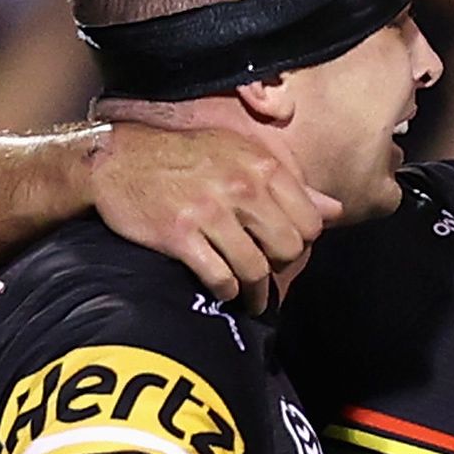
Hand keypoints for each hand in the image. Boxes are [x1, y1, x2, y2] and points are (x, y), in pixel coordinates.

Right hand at [89, 119, 342, 311]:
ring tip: (250, 297)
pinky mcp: (180, 234)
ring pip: (256, 269)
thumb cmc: (185, 158)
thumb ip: (290, 185)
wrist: (118, 158)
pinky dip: (225, 291)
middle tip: (266, 272)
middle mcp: (241, 187)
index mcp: (261, 167)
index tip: (284, 249)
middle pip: (288, 249)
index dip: (301, 241)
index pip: (310, 222)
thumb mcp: (240, 156)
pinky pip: (219, 277)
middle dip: (280, 267)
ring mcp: (209, 211)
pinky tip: (222, 290)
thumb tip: (336, 210)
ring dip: (255, 291)